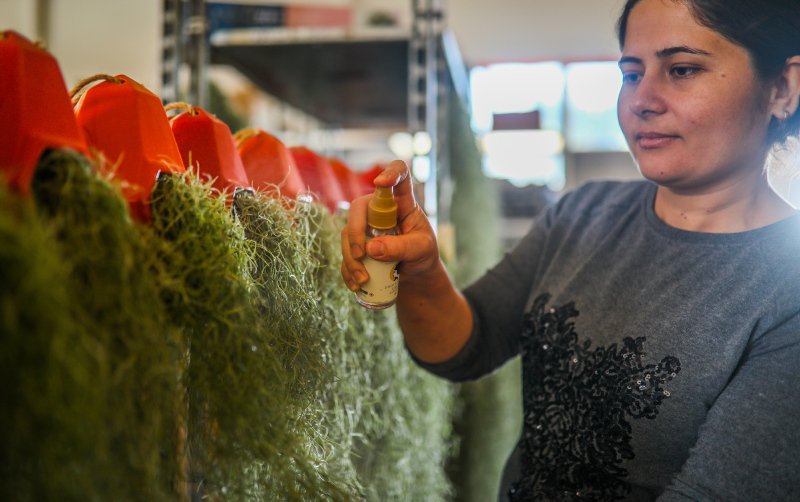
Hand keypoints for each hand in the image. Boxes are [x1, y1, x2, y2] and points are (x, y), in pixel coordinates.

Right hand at [341, 160, 439, 291]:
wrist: (416, 275)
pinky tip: (355, 284)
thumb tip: (372, 249)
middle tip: (362, 254)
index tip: (381, 183)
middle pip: (359, 208)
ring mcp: (365, 226)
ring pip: (347, 234)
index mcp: (403, 202)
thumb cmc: (423, 255)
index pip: (400, 176)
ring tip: (363, 278)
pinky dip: (348, 270)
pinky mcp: (357, 245)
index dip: (390, 173)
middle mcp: (380, 210)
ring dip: (351, 258)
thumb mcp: (422, 250)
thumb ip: (402, 248)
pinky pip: (345, 254)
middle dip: (356, 231)